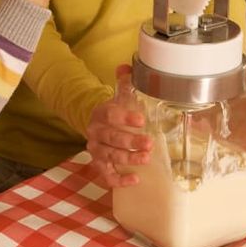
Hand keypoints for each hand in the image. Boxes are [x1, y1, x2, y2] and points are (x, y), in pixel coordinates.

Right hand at [86, 65, 151, 187]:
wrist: (98, 125)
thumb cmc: (115, 112)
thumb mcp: (120, 96)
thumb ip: (126, 81)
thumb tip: (127, 65)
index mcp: (101, 114)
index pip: (111, 115)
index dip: (125, 117)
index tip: (142, 119)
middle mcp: (96, 133)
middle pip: (111, 139)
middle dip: (130, 142)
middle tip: (149, 143)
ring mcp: (96, 150)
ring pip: (109, 157)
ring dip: (128, 159)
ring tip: (146, 158)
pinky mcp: (99, 165)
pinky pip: (106, 176)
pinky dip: (119, 180)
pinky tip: (135, 180)